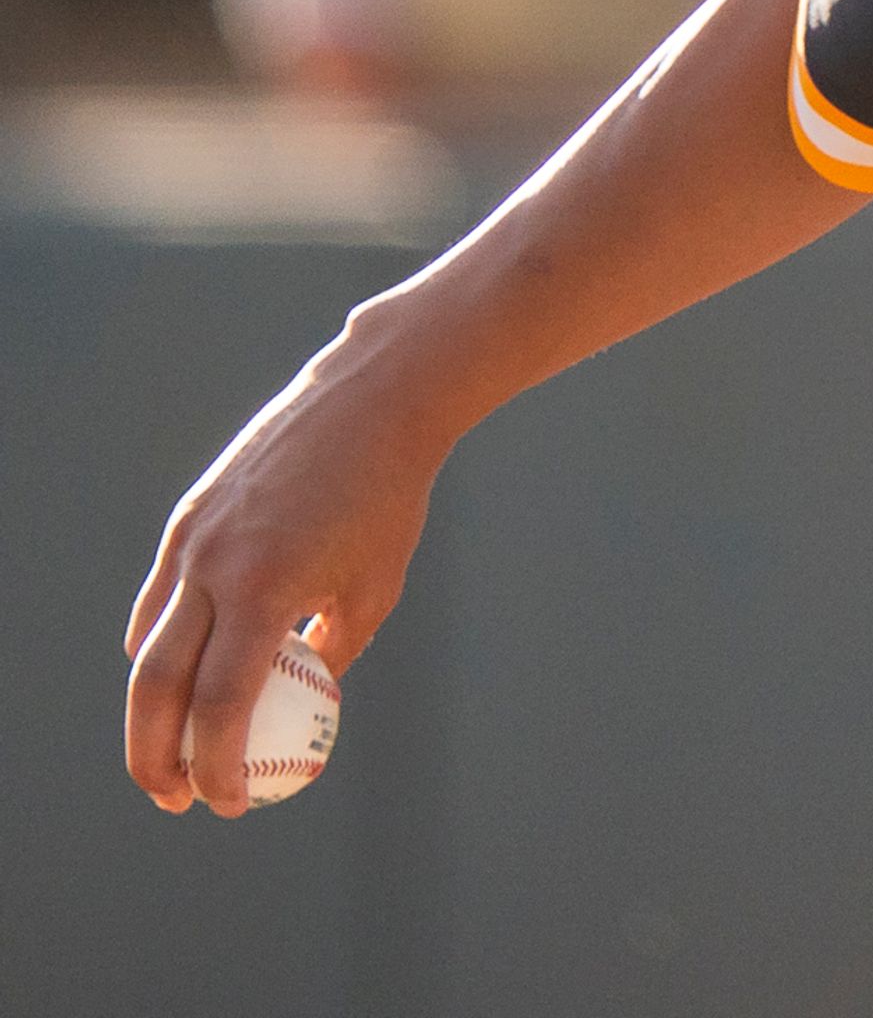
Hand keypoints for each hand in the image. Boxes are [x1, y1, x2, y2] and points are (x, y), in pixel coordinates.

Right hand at [125, 328, 449, 813]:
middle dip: (155, 758)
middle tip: (176, 801)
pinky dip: (160, 645)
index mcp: (264, 590)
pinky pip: (159, 600)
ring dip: (150, 708)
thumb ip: (332, 650)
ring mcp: (190, 539)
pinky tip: (178, 677)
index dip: (216, 767)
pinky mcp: (186, 519)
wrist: (371, 402)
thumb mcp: (375, 588)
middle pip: (156, 688)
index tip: (230, 806)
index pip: (220, 704)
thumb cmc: (389, 501)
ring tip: (172, 749)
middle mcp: (211, 566)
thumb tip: (303, 707)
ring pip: (147, 645)